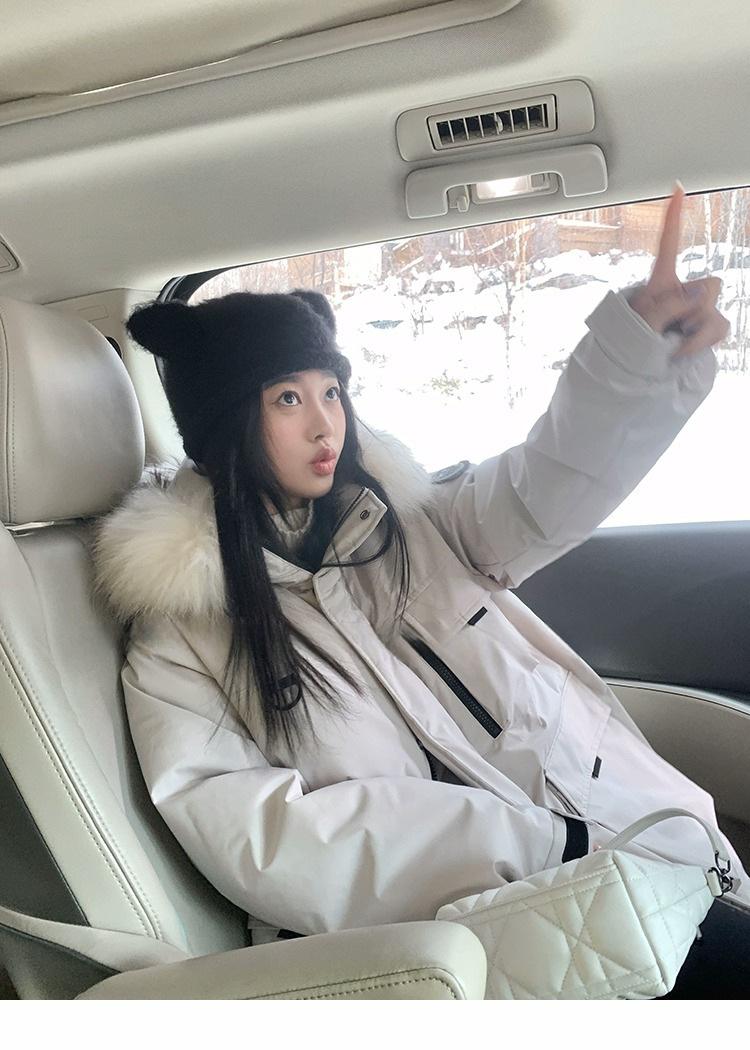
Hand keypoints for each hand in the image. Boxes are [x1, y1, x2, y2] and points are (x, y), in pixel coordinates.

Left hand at [628, 182, 730, 360]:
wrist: (637, 371)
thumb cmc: (631, 343)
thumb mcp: (641, 322)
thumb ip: (668, 305)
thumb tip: (700, 294)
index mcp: (660, 282)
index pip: (668, 244)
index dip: (673, 217)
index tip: (677, 188)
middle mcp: (684, 291)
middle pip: (709, 285)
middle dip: (692, 308)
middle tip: (668, 328)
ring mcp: (699, 310)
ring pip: (714, 308)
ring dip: (692, 331)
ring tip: (670, 341)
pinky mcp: (709, 328)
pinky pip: (719, 327)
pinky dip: (700, 343)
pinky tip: (681, 350)